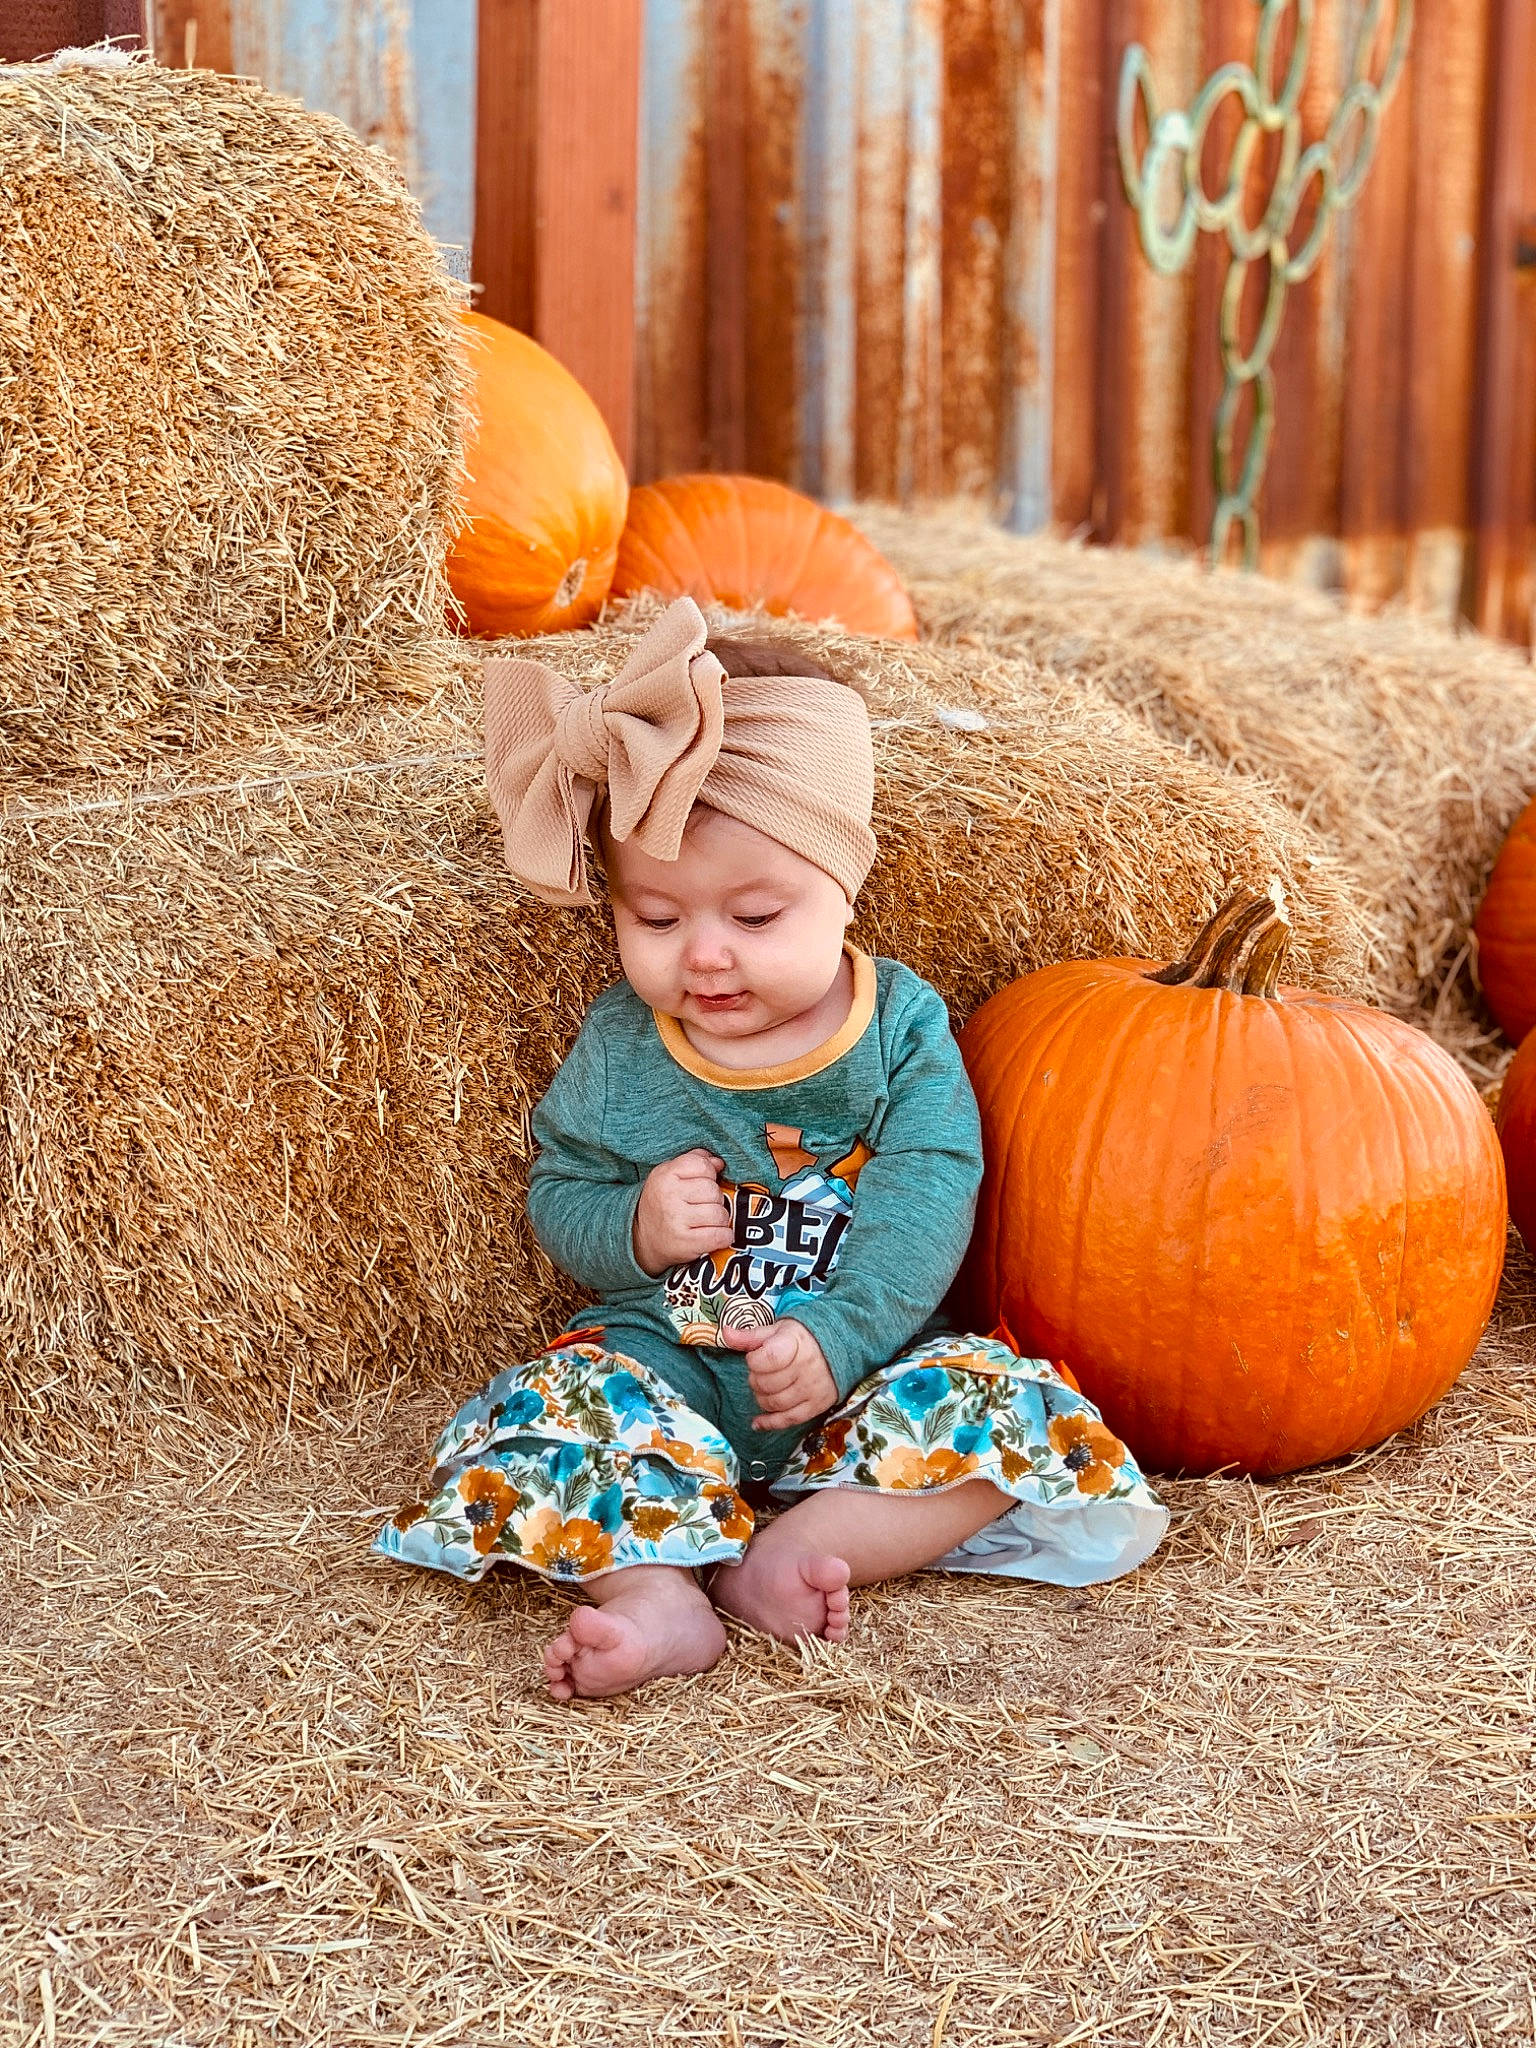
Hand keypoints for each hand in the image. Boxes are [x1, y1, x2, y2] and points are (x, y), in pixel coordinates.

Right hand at [633, 1148, 733, 1275]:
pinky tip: (712, 1235)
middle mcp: (669, 1196)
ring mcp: (677, 1220)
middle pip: (714, 1191)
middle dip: (715, 1200)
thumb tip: (718, 1162)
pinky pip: (721, 1236)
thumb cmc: (662, 1204)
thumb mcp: (669, 1176)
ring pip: (721, 1214)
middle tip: (702, 1206)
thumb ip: (694, 1162)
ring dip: (719, 1220)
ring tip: (705, 1222)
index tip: (701, 1184)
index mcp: (665, 1175)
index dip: (709, 1175)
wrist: (642, 1239)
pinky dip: (723, 1237)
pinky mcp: (686, 1242)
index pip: (703, 1165)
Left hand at [718, 1318, 837, 1431]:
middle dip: (756, 1380)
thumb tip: (725, 1333)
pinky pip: (789, 1420)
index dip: (754, 1361)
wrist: (835, 1349)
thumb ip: (749, 1336)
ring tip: (765, 1388)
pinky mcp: (817, 1405)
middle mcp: (806, 1367)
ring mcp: (812, 1388)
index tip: (757, 1357)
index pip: (766, 1359)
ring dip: (761, 1398)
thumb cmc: (800, 1339)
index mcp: (795, 1343)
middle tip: (760, 1373)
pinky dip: (770, 1423)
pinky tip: (757, 1422)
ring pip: (775, 1403)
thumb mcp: (775, 1331)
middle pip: (767, 1384)